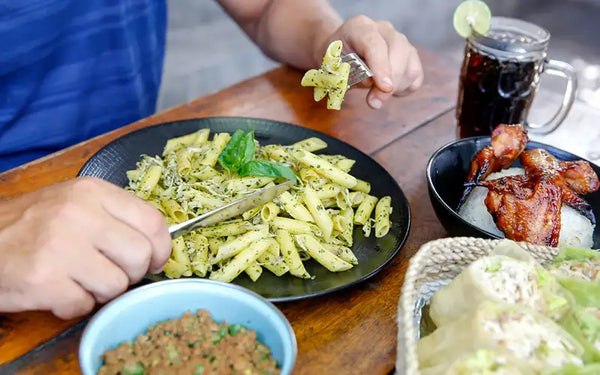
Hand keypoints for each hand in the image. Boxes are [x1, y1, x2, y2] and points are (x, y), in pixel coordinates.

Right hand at [0, 177, 171, 318]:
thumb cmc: (32, 224)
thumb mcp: (75, 202)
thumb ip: (116, 216)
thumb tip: (159, 245)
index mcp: (92, 192)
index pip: (153, 222)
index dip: (160, 248)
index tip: (152, 260)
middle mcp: (79, 214)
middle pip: (140, 256)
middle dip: (130, 273)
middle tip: (109, 272)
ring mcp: (60, 247)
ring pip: (116, 285)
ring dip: (100, 291)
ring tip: (77, 279)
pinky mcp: (42, 280)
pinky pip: (84, 306)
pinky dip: (73, 305)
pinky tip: (57, 291)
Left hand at [315, 15, 423, 108]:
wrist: (343, 52)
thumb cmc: (337, 60)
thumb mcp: (334, 67)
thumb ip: (350, 74)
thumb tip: (371, 82)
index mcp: (360, 27)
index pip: (375, 44)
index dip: (381, 67)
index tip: (385, 88)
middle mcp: (384, 29)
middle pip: (398, 52)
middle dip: (391, 83)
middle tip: (374, 103)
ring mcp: (400, 40)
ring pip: (410, 67)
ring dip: (396, 88)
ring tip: (375, 94)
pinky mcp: (411, 55)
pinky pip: (416, 76)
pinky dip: (404, 88)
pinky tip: (387, 89)